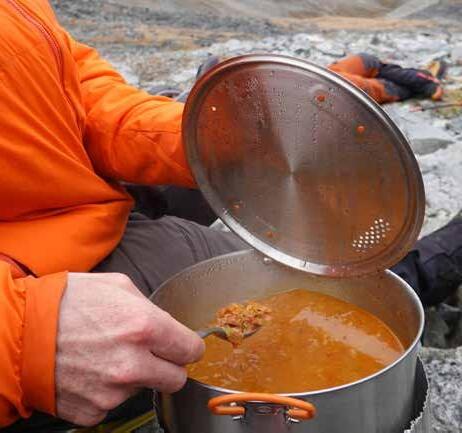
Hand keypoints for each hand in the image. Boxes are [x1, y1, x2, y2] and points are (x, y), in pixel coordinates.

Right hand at [55, 272, 203, 425]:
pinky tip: (92, 370)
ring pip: (144, 389)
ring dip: (135, 375)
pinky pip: (115, 402)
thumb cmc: (69, 302)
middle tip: (152, 354)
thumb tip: (167, 327)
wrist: (22, 331)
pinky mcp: (93, 410)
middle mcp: (132, 364)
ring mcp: (112, 392)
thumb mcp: (118, 286)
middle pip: (176, 379)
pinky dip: (108, 389)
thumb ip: (150, 308)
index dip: (187, 346)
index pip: (191, 350)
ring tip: (107, 354)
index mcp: (145, 327)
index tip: (182, 346)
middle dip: (168, 365)